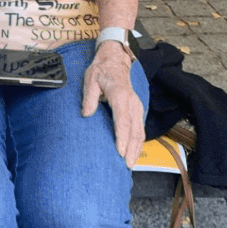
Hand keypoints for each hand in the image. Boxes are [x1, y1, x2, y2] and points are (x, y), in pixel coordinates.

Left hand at [81, 41, 143, 166]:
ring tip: (130, 165)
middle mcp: (132, 103)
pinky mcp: (137, 110)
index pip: (122, 120)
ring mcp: (137, 107)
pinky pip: (139, 129)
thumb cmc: (101, 71)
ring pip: (140, 132)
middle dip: (132, 149)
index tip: (120, 151)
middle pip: (135, 130)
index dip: (122, 137)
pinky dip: (138, 143)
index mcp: (120, 96)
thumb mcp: (90, 80)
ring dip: (136, 149)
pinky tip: (133, 154)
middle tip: (126, 165)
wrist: (115, 62)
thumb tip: (86, 114)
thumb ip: (89, 97)